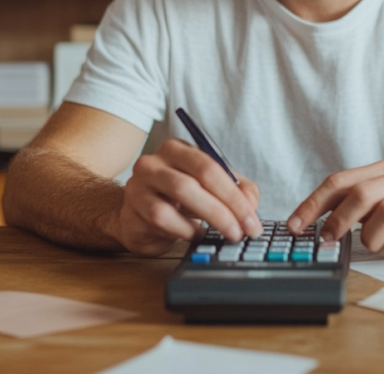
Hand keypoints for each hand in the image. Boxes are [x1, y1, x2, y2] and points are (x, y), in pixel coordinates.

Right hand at [115, 138, 261, 255]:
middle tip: (241, 231)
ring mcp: (139, 184)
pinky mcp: (131, 210)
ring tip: (223, 233)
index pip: (211, 166)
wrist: (138, 220)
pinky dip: (186, 229)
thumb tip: (250, 203)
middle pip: (196, 179)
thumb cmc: (178, 201)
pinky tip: (196, 234)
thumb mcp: (211, 190)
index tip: (252, 220)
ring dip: (209, 218)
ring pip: (179, 196)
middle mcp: (155, 161)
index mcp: (178, 149)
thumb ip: (237, 191)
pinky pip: (162, 218)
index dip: (235, 195)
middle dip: (226, 209)